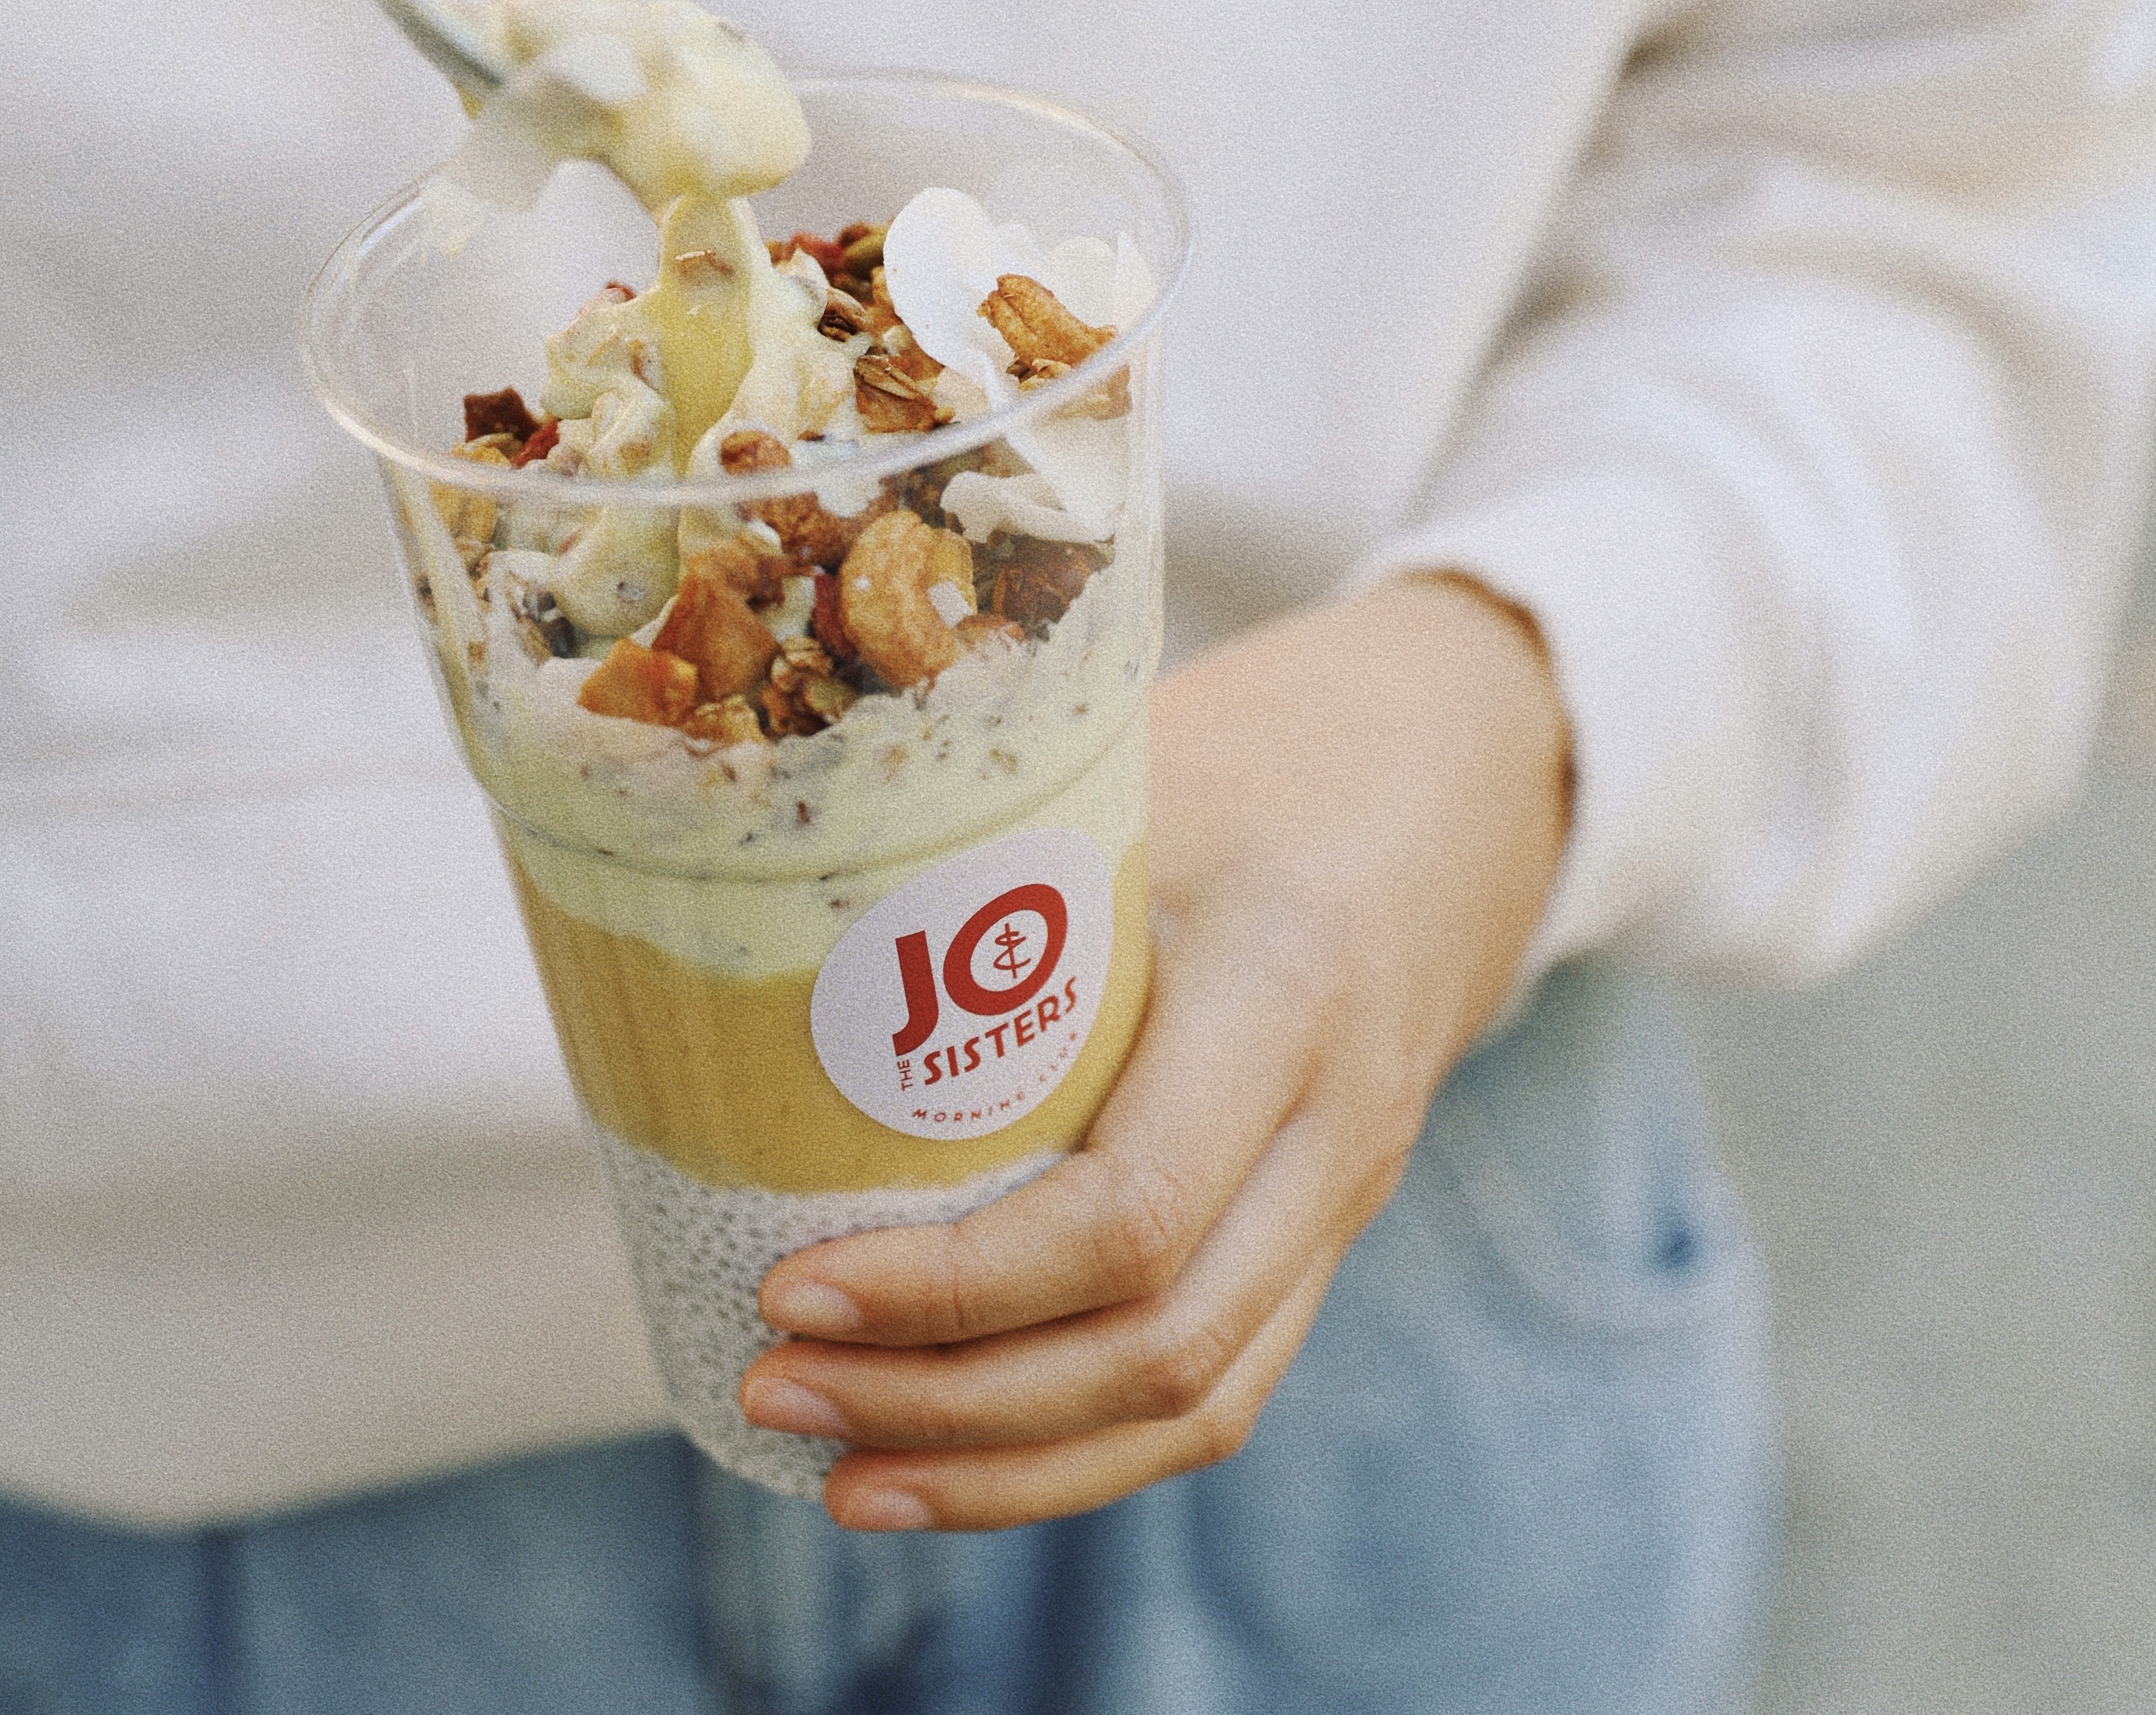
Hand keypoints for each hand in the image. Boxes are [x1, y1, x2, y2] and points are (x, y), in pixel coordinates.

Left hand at [739, 571, 1573, 1529]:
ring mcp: (1350, 1192)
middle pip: (1158, 1349)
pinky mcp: (1328, 1226)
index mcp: (1290, 988)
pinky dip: (1079, 1442)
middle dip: (949, 1405)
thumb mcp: (1142, 767)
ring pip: (1198, 1403)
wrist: (1466, 768)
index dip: (952, 1288)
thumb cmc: (1272, 742)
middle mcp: (1341, 1122)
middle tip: (770, 1385)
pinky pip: (1219, 1378)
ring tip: (833, 1466)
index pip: (1130, 1216)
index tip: (787, 1284)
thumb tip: (743, 910)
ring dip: (1007, 1465)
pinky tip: (951, 1451)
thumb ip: (989, 848)